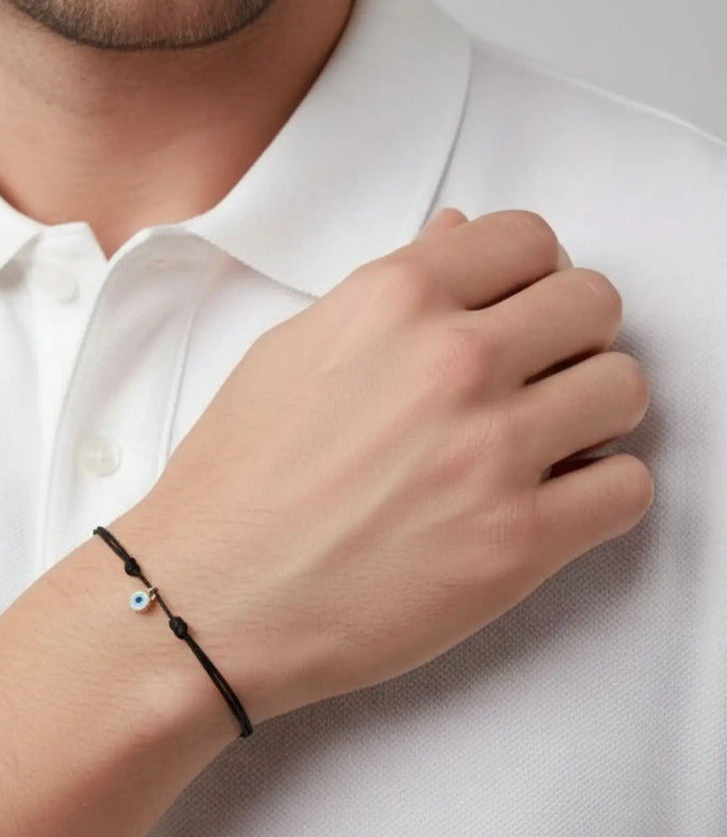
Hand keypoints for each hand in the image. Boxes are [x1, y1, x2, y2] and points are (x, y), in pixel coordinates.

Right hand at [113, 208, 652, 727]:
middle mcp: (449, 363)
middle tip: (538, 376)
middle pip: (593, 304)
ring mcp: (489, 452)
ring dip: (593, 414)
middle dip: (573, 337)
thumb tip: (454, 241)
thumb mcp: (290, 355)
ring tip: (544, 444)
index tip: (523, 308)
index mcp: (390, 301)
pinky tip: (550, 501)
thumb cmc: (234, 488)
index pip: (528, 238)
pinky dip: (600, 493)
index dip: (532, 275)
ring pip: (625, 390)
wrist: (209, 597)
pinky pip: (627, 489)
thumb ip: (385, 295)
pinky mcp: (517, 542)